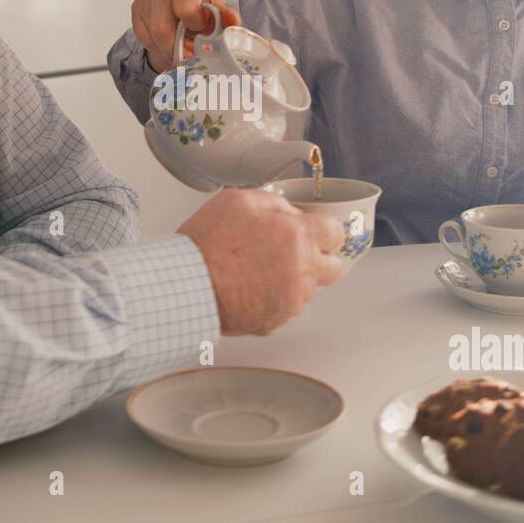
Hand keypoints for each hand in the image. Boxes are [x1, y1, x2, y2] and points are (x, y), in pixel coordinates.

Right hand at [131, 0, 241, 72]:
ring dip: (168, 49)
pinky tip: (167, 44)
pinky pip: (143, 36)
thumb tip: (232, 20)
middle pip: (163, 27)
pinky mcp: (136, 9)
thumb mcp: (218, 14)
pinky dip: (157, 46)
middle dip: (178, 48)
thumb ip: (227, 19)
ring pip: (153, 35)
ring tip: (181, 51)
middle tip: (189, 57)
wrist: (182, 9)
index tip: (201, 32)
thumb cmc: (202, 10)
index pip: (186, 9)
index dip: (194, 27)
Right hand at [177, 188, 344, 335]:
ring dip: (293, 280)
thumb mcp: (239, 201)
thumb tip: (288, 210)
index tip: (315, 232)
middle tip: (297, 253)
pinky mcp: (276, 321)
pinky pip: (285, 308)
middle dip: (321, 258)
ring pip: (308, 290)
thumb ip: (274, 203)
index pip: (336, 232)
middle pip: (335, 267)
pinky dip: (274, 299)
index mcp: (298, 236)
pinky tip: (250, 289)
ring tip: (260, 271)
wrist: (187, 285)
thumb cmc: (208, 244)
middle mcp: (302, 270)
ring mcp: (291, 299)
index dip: (324, 230)